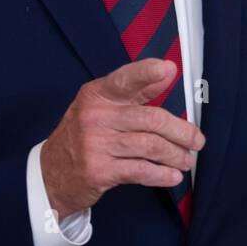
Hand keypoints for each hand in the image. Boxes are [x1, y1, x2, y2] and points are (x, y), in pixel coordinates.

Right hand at [40, 58, 204, 219]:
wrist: (50, 173)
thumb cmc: (82, 136)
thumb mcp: (101, 107)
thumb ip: (135, 91)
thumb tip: (167, 72)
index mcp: (97, 95)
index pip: (125, 79)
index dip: (147, 72)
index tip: (168, 69)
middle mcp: (96, 116)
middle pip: (151, 119)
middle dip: (181, 131)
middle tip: (196, 140)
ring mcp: (96, 144)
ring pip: (151, 146)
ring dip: (175, 155)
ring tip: (185, 160)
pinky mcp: (100, 170)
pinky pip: (141, 170)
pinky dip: (162, 174)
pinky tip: (171, 176)